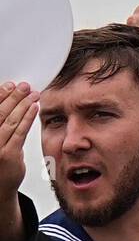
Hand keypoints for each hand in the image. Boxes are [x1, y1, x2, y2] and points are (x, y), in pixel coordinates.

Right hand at [0, 82, 39, 199]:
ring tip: (33, 95)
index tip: (9, 85)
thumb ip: (0, 126)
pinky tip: (34, 108)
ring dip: (23, 105)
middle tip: (24, 86)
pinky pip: (19, 132)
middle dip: (13, 96)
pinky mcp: (8, 155)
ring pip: (10, 120)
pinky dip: (28, 118)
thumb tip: (11, 104)